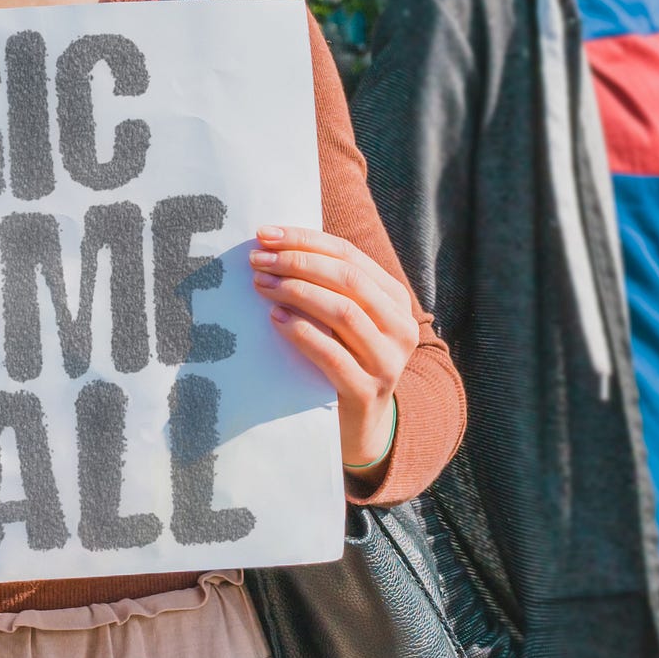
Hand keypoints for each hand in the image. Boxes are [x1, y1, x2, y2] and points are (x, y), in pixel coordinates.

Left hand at [250, 225, 418, 481]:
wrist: (360, 423)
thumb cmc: (343, 357)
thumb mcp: (342, 319)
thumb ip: (325, 286)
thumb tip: (272, 246)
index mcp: (394, 298)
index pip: (349, 255)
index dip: (306, 240)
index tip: (265, 234)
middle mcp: (400, 325)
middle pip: (347, 279)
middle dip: (298, 263)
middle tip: (258, 260)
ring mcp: (388, 360)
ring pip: (343, 312)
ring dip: (297, 292)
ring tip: (262, 284)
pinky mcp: (367, 391)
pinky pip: (333, 354)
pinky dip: (302, 332)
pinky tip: (275, 319)